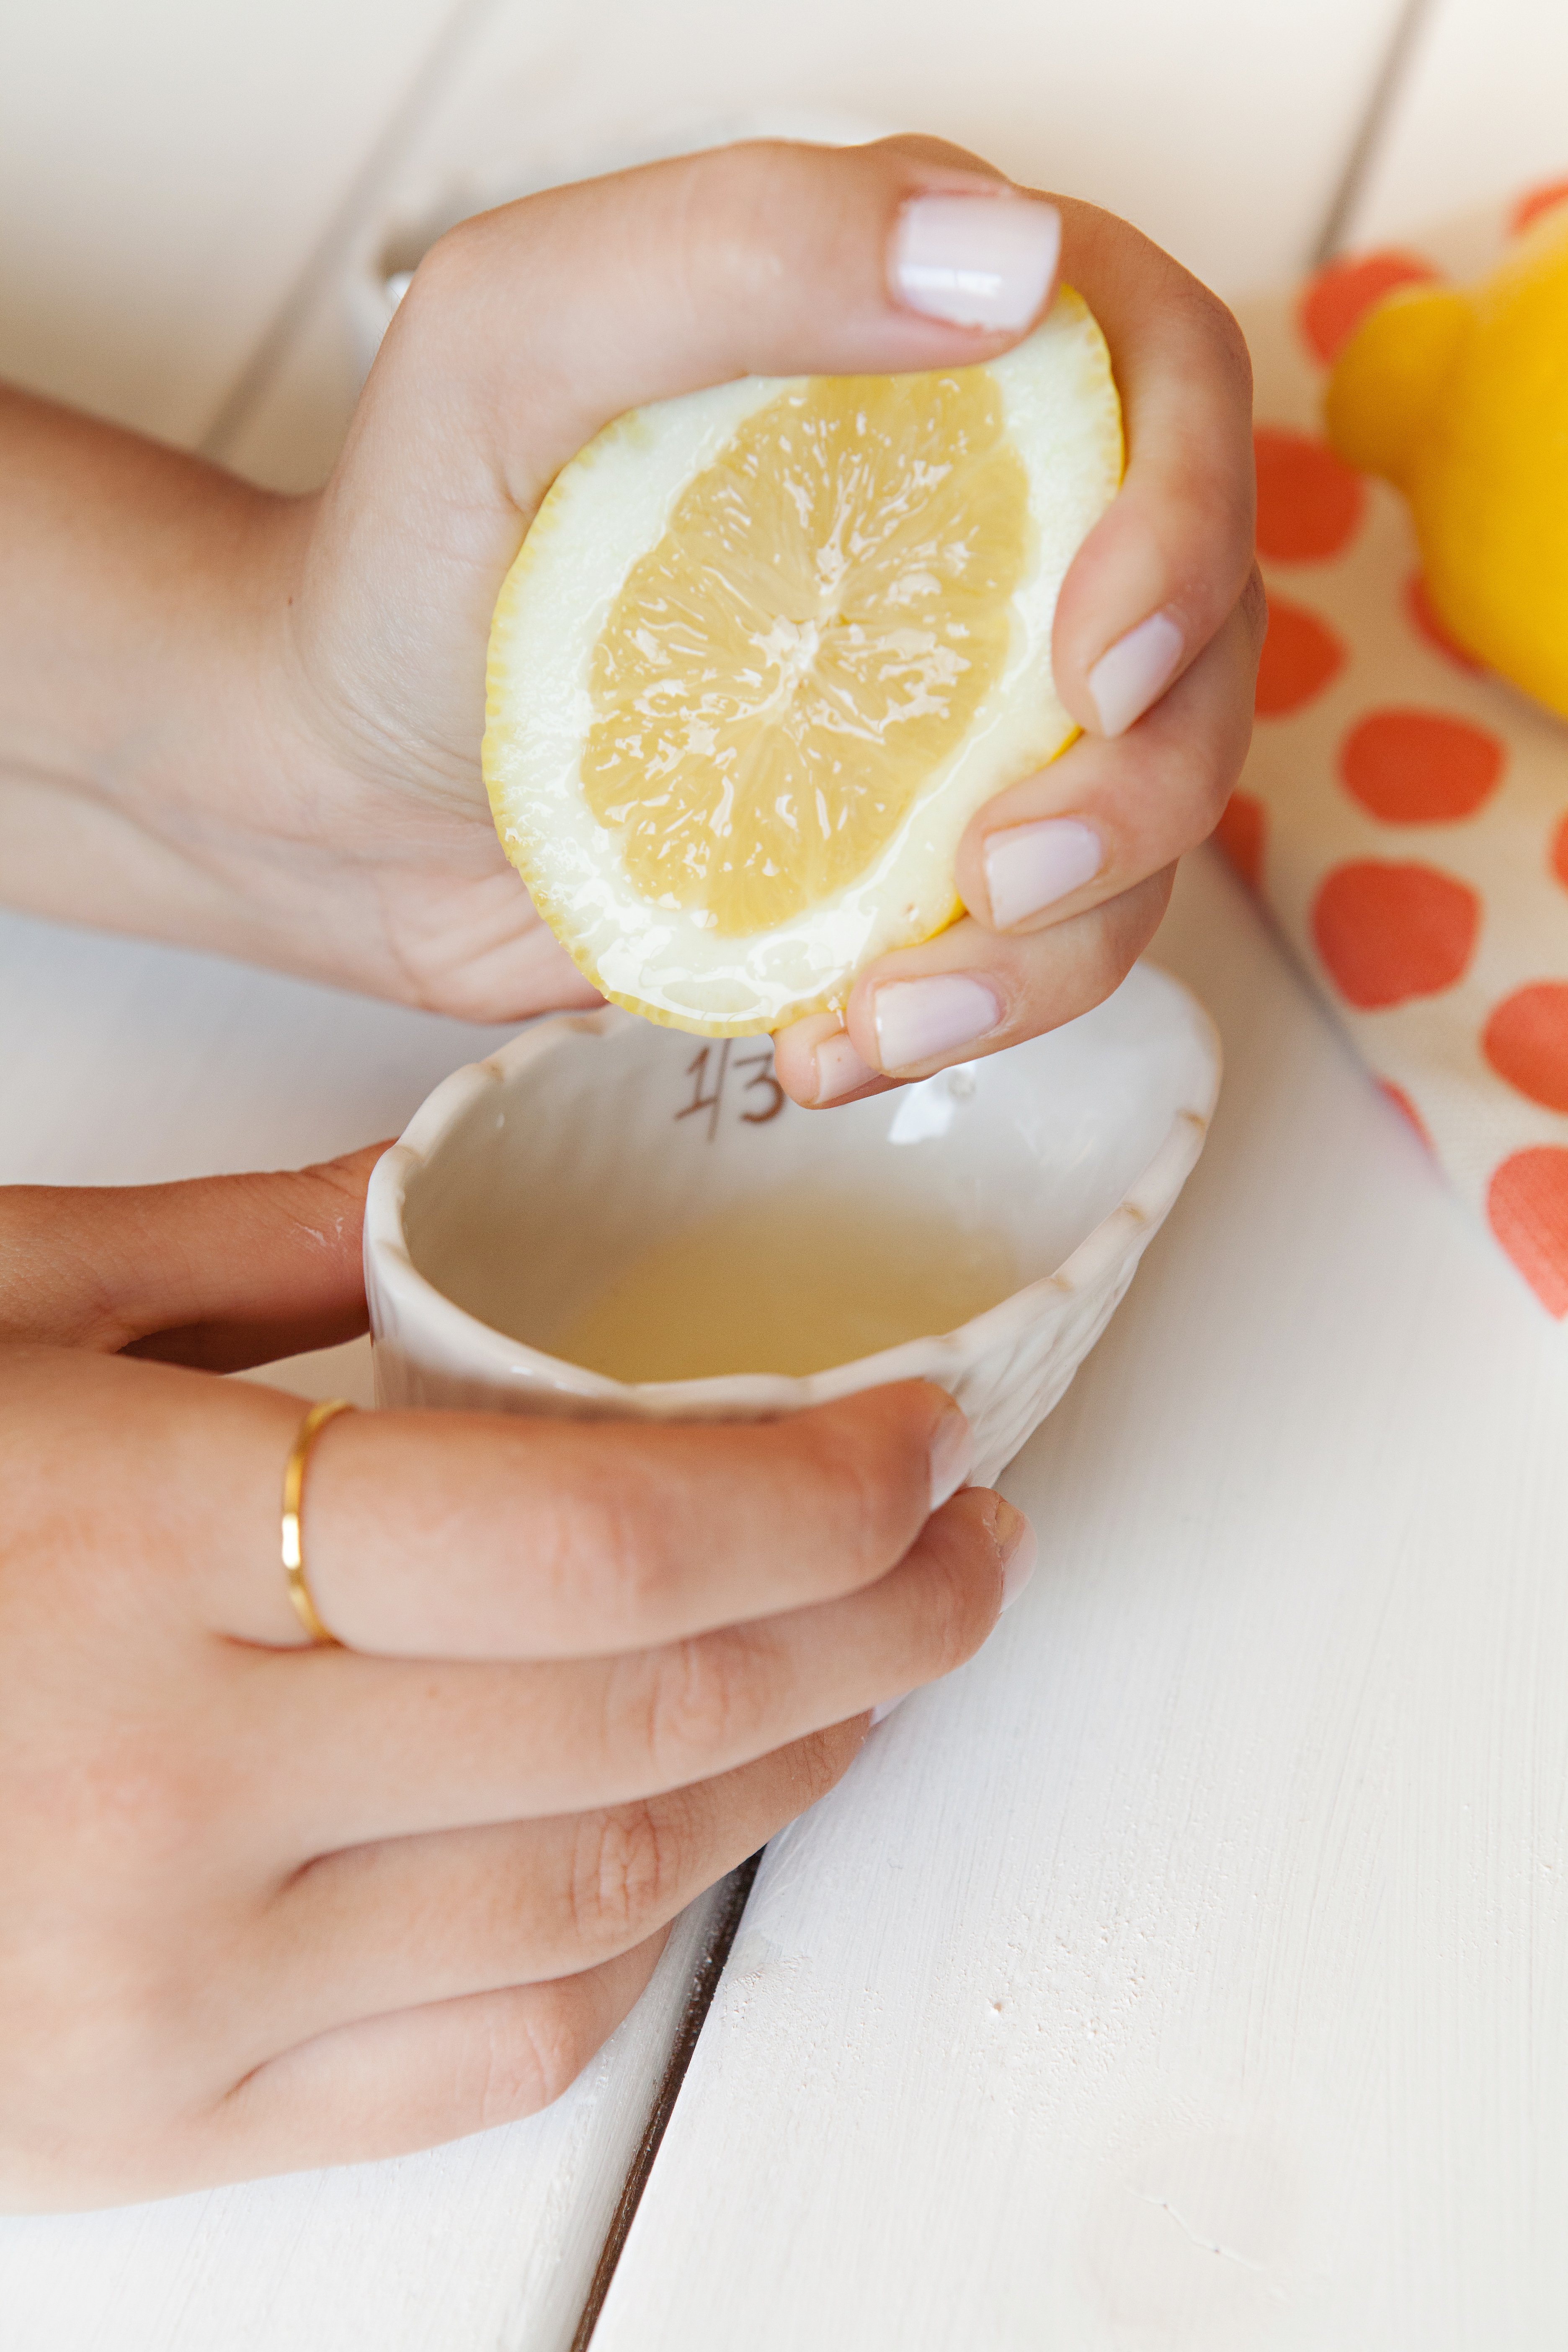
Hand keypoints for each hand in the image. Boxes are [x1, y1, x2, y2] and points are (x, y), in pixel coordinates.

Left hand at [0, 139, 1258, 1092]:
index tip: (1091, 661)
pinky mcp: (916, 849)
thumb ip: (742, 252)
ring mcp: (960, 701)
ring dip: (1065, 940)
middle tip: (997, 870)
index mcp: (928, 350)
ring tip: (891, 1009)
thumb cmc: (404, 545)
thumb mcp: (517, 340)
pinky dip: (969, 1015)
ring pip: (1146, 816)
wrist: (334, 779)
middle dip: (1145, 778)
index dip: (1187, 520)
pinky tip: (837, 1043)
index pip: (1165, 385)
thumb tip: (1014, 265)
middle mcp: (981, 520)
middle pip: (1198, 633)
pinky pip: (1036, 944)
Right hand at [0, 1154, 1023, 2208]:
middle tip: (965, 1550)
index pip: (596, 1542)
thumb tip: (459, 1195)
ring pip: (598, 1896)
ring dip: (779, 1773)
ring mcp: (158, 1999)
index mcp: (128, 1551)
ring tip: (863, 1672)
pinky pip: (481, 2053)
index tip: (921, 1438)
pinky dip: (626, 1935)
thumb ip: (250, 1245)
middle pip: (643, 1719)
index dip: (814, 1494)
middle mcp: (162, 1801)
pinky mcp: (144, 2127)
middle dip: (870, 1629)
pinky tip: (676, 1823)